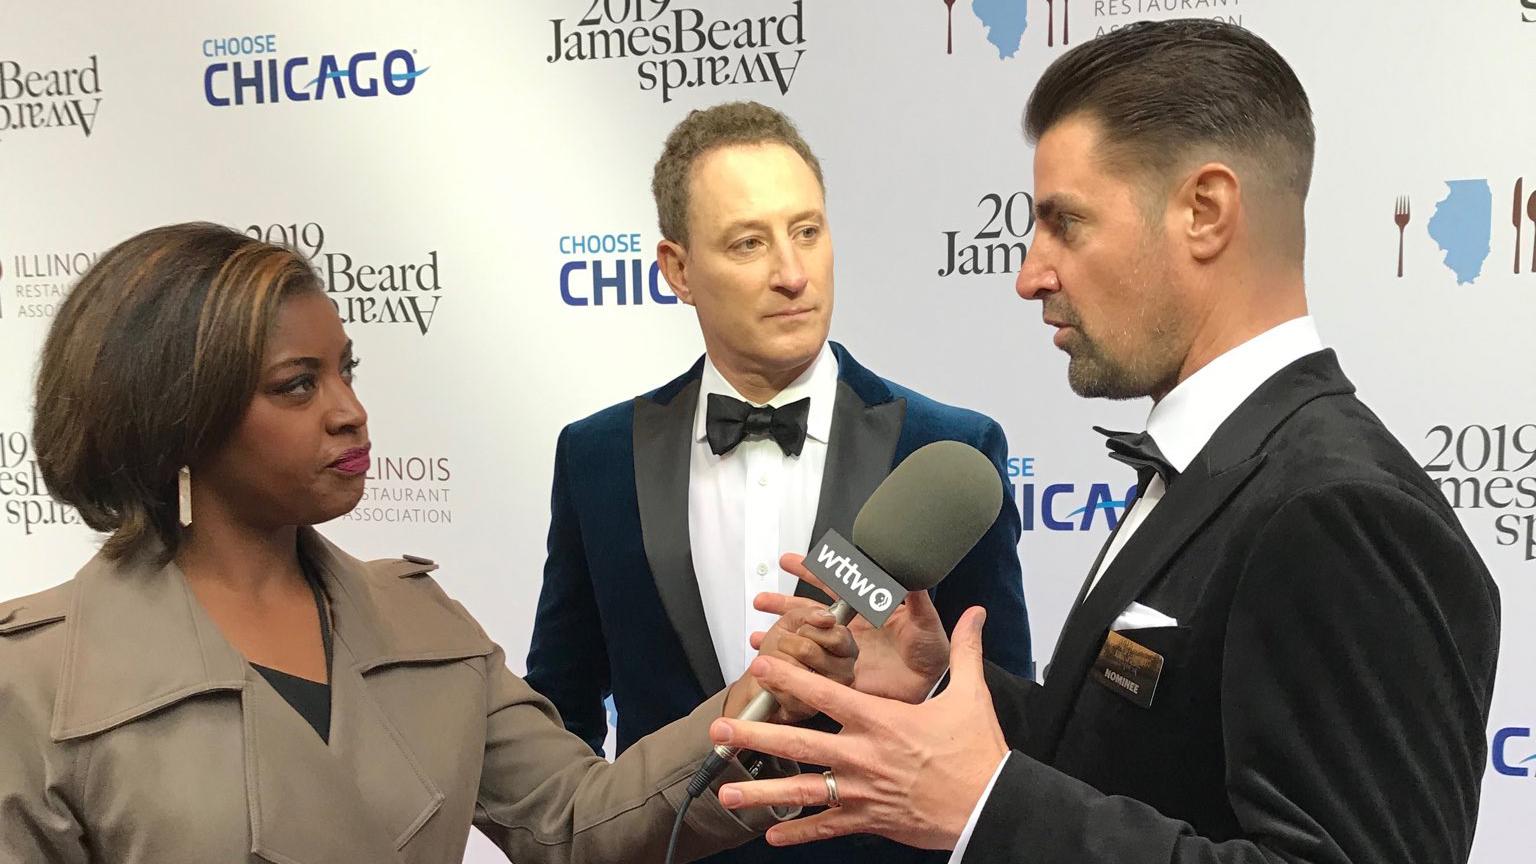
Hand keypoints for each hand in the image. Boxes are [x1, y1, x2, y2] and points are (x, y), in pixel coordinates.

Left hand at [711, 607, 1006, 849]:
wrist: (990, 807)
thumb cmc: (978, 753)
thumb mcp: (973, 696)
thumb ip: (965, 651)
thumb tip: (976, 613)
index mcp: (882, 721)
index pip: (827, 694)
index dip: (791, 680)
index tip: (760, 667)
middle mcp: (863, 756)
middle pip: (799, 743)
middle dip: (756, 736)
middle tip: (720, 730)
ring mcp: (862, 791)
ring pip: (803, 791)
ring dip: (762, 792)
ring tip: (727, 790)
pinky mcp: (869, 820)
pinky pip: (827, 827)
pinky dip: (799, 832)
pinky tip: (770, 834)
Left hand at [724, 601, 857, 722]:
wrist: (761, 674)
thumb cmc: (780, 648)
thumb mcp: (793, 620)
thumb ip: (809, 613)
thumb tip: (825, 618)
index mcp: (845, 649)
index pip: (837, 636)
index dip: (810, 630)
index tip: (800, 629)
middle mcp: (843, 672)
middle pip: (809, 650)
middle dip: (785, 642)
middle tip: (783, 645)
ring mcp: (827, 693)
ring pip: (794, 668)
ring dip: (775, 660)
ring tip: (775, 661)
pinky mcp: (808, 709)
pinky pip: (784, 688)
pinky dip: (768, 678)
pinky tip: (769, 677)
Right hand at [750, 552, 949, 703]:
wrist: (929, 686)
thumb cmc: (930, 652)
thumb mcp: (925, 622)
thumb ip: (915, 598)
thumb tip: (910, 571)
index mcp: (865, 608)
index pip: (832, 585)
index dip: (811, 572)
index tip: (790, 562)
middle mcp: (848, 627)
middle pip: (810, 609)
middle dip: (784, 603)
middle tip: (762, 600)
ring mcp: (841, 649)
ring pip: (803, 636)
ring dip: (781, 632)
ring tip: (758, 632)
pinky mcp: (839, 673)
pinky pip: (808, 666)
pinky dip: (786, 662)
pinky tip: (772, 663)